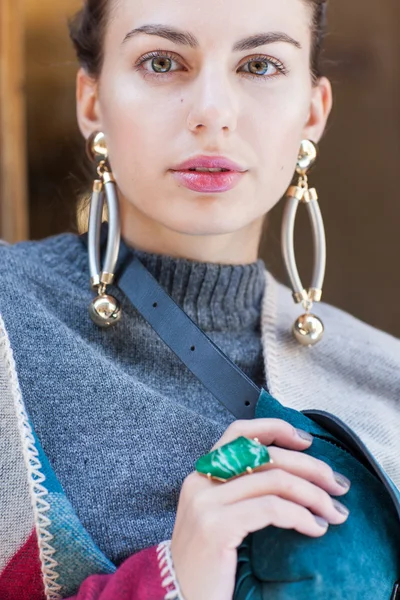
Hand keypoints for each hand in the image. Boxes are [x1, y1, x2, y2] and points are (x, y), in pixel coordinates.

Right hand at [171, 418, 350, 599]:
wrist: (179, 598)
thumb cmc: (207, 562)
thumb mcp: (220, 516)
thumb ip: (242, 491)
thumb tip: (293, 475)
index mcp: (202, 474)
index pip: (239, 432)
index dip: (276, 429)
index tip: (307, 441)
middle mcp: (200, 481)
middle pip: (266, 456)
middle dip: (311, 467)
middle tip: (338, 486)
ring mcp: (206, 503)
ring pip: (274, 481)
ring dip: (314, 495)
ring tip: (333, 513)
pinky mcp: (216, 527)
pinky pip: (271, 509)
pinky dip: (301, 515)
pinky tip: (316, 528)